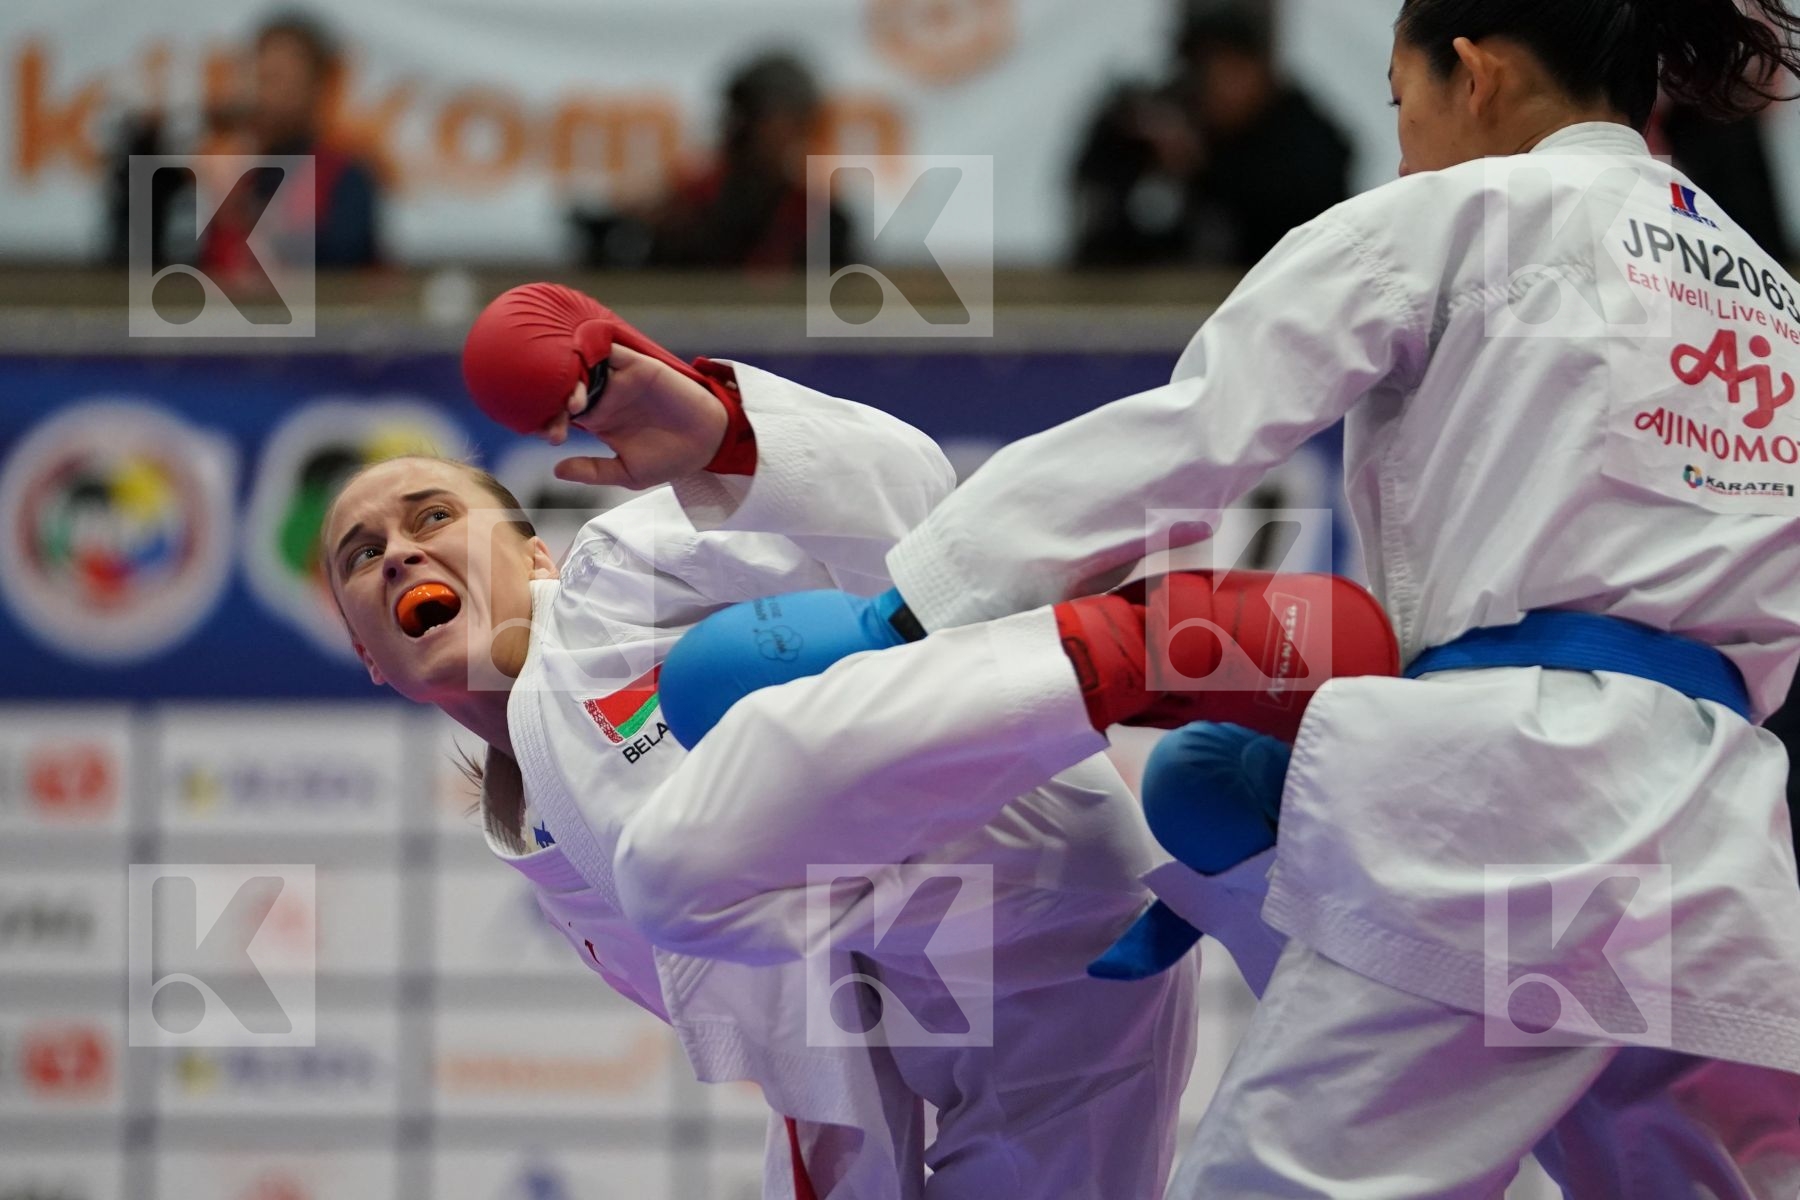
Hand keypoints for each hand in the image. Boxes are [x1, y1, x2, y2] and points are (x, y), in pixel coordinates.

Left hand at [537, 345, 728, 488]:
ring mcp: (620, 380)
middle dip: (558, 398)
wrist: (708, 442)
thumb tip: (557, 470)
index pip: (562, 414)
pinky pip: (610, 350)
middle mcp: (605, 396)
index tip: (551, 437)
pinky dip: (595, 351)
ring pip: (584, 367)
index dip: (550, 421)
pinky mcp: (638, 366)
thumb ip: (593, 471)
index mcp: (599, 420)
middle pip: (568, 388)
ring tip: (576, 400)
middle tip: (563, 418)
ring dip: (575, 377)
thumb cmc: (670, 459)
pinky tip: (586, 364)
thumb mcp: (627, 473)